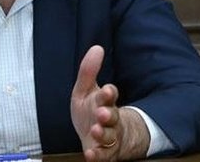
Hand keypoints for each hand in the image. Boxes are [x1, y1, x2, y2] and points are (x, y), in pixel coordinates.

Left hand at [71, 45, 149, 160]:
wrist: (99, 137)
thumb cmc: (91, 111)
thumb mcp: (86, 90)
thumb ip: (89, 71)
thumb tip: (96, 48)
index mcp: (104, 102)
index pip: (110, 95)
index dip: (108, 93)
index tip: (106, 90)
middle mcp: (109, 120)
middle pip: (112, 116)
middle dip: (108, 114)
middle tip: (102, 113)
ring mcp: (108, 137)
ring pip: (109, 136)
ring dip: (103, 134)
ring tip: (96, 130)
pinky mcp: (104, 153)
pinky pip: (103, 156)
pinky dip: (98, 156)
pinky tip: (91, 154)